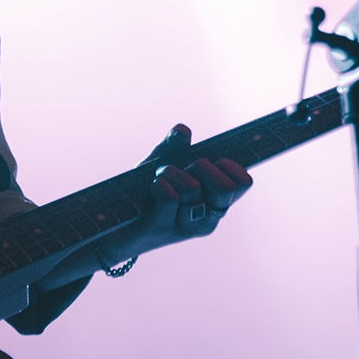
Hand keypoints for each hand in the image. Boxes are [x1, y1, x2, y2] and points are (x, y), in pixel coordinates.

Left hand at [136, 123, 251, 248]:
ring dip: (171, 172)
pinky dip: (158, 184)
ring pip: (193, 188)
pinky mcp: (164, 228)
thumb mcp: (161, 164)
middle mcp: (208, 218)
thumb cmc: (144, 194)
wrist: (114, 226)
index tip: (210, 160)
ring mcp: (187, 226)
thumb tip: (182, 130)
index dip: (230, 165)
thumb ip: (173, 147)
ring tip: (159, 177)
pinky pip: (170, 196)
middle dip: (202, 166)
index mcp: (215, 202)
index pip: (243, 183)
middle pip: (226, 187)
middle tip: (184, 169)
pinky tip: (151, 188)